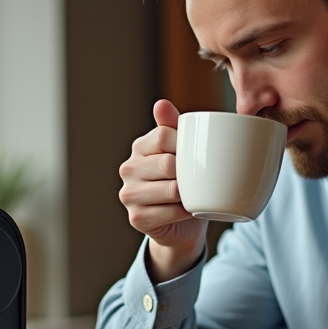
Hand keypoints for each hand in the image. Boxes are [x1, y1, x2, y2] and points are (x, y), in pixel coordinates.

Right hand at [119, 99, 206, 281]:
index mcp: (139, 148)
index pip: (164, 135)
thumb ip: (174, 127)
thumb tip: (160, 103)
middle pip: (168, 163)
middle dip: (189, 173)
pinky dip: (187, 211)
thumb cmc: (184, 183)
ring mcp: (129, 195)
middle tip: (199, 179)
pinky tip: (190, 209)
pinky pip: (172, 211)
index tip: (198, 153)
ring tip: (194, 194)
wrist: (181, 225)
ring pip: (171, 189)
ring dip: (189, 193)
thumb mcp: (181, 151)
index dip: (187, 144)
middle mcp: (128, 169)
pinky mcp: (137, 218)